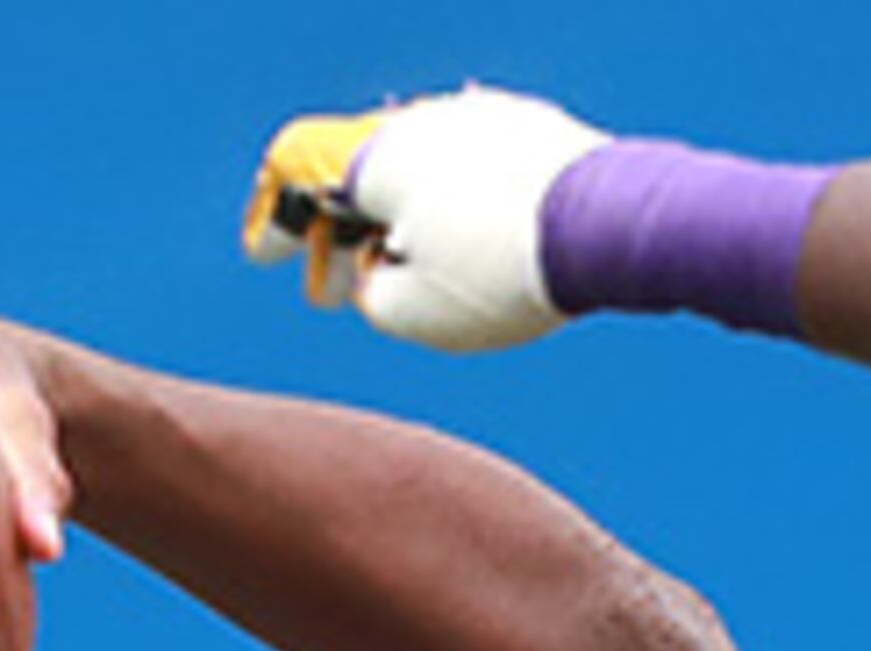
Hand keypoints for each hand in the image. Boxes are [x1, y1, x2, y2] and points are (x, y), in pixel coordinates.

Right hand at [241, 86, 606, 352]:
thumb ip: (368, 295)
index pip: (295, 165)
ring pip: (411, 165)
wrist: (606, 227)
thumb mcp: (410, 315)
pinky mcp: (522, 125)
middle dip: (337, 233)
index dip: (272, 216)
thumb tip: (373, 276)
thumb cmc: (502, 276)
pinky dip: (444, 202)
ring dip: (395, 219)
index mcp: (377, 159)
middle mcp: (420, 121)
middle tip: (332, 291)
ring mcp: (475, 115)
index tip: (264, 255)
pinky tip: (460, 245)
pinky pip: (461, 161)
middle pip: (354, 170)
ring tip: (404, 274)